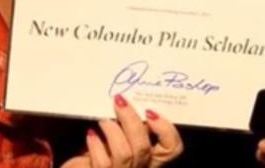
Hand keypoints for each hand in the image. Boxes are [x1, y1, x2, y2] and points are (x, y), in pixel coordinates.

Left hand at [62, 94, 182, 167]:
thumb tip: (131, 101)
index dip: (166, 130)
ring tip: (103, 120)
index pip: (173, 148)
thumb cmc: (102, 150)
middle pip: (143, 148)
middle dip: (131, 121)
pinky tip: (91, 135)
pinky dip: (96, 145)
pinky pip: (103, 162)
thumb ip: (133, 126)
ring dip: (112, 131)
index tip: (149, 111)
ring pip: (125, 153)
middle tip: (119, 102)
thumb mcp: (122, 136)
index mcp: (151, 158)